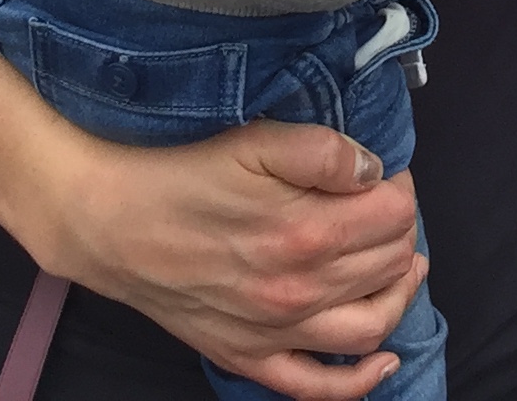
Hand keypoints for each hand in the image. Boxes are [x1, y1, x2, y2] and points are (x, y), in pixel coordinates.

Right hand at [0, 18, 421, 398]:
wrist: (111, 222)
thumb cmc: (182, 173)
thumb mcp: (256, 139)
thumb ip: (324, 152)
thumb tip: (374, 172)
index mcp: (304, 231)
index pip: (392, 215)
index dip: (399, 186)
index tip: (387, 172)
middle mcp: (297, 291)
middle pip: (386, 264)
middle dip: (400, 231)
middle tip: (389, 206)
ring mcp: (275, 332)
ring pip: (368, 326)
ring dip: (398, 295)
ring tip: (405, 264)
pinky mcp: (248, 356)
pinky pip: (317, 385)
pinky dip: (360, 379)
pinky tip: (385, 358)